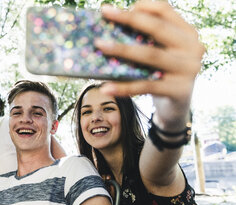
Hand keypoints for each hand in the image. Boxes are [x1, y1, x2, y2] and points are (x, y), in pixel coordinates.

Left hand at [95, 1, 204, 126]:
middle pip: (158, 28)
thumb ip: (146, 39)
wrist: (176, 107)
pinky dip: (124, 87)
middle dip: (128, 19)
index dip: (141, 5)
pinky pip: (146, 86)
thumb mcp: (159, 53)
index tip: (115, 8)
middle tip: (105, 13)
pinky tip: (106, 87)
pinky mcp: (179, 90)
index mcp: (187, 33)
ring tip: (100, 45)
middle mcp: (192, 48)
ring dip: (122, 49)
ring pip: (150, 55)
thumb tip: (110, 28)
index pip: (165, 10)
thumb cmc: (161, 75)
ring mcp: (188, 69)